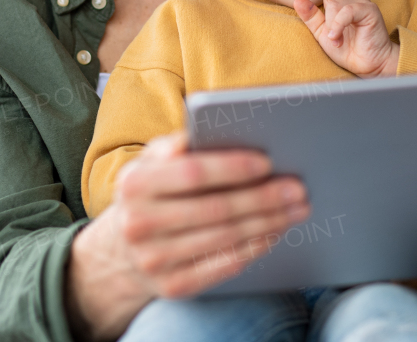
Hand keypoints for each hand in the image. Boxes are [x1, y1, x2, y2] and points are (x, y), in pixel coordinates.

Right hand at [67, 132, 308, 339]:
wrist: (119, 251)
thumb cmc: (149, 193)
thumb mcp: (149, 162)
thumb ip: (175, 145)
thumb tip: (208, 131)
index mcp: (134, 184)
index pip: (193, 173)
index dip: (233, 168)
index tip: (268, 162)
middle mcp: (139, 224)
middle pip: (216, 209)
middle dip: (263, 198)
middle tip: (297, 188)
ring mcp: (154, 260)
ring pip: (226, 238)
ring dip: (268, 222)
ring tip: (295, 208)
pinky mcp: (172, 287)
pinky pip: (224, 265)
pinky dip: (255, 247)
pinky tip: (274, 232)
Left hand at [287, 0, 398, 77]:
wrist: (370, 65)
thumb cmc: (348, 49)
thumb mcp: (323, 34)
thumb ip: (311, 18)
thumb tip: (298, 0)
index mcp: (336, 2)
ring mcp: (360, 2)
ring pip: (335, 4)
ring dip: (332, 25)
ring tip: (335, 40)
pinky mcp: (369, 10)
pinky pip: (347, 12)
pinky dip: (339, 25)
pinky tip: (336, 38)